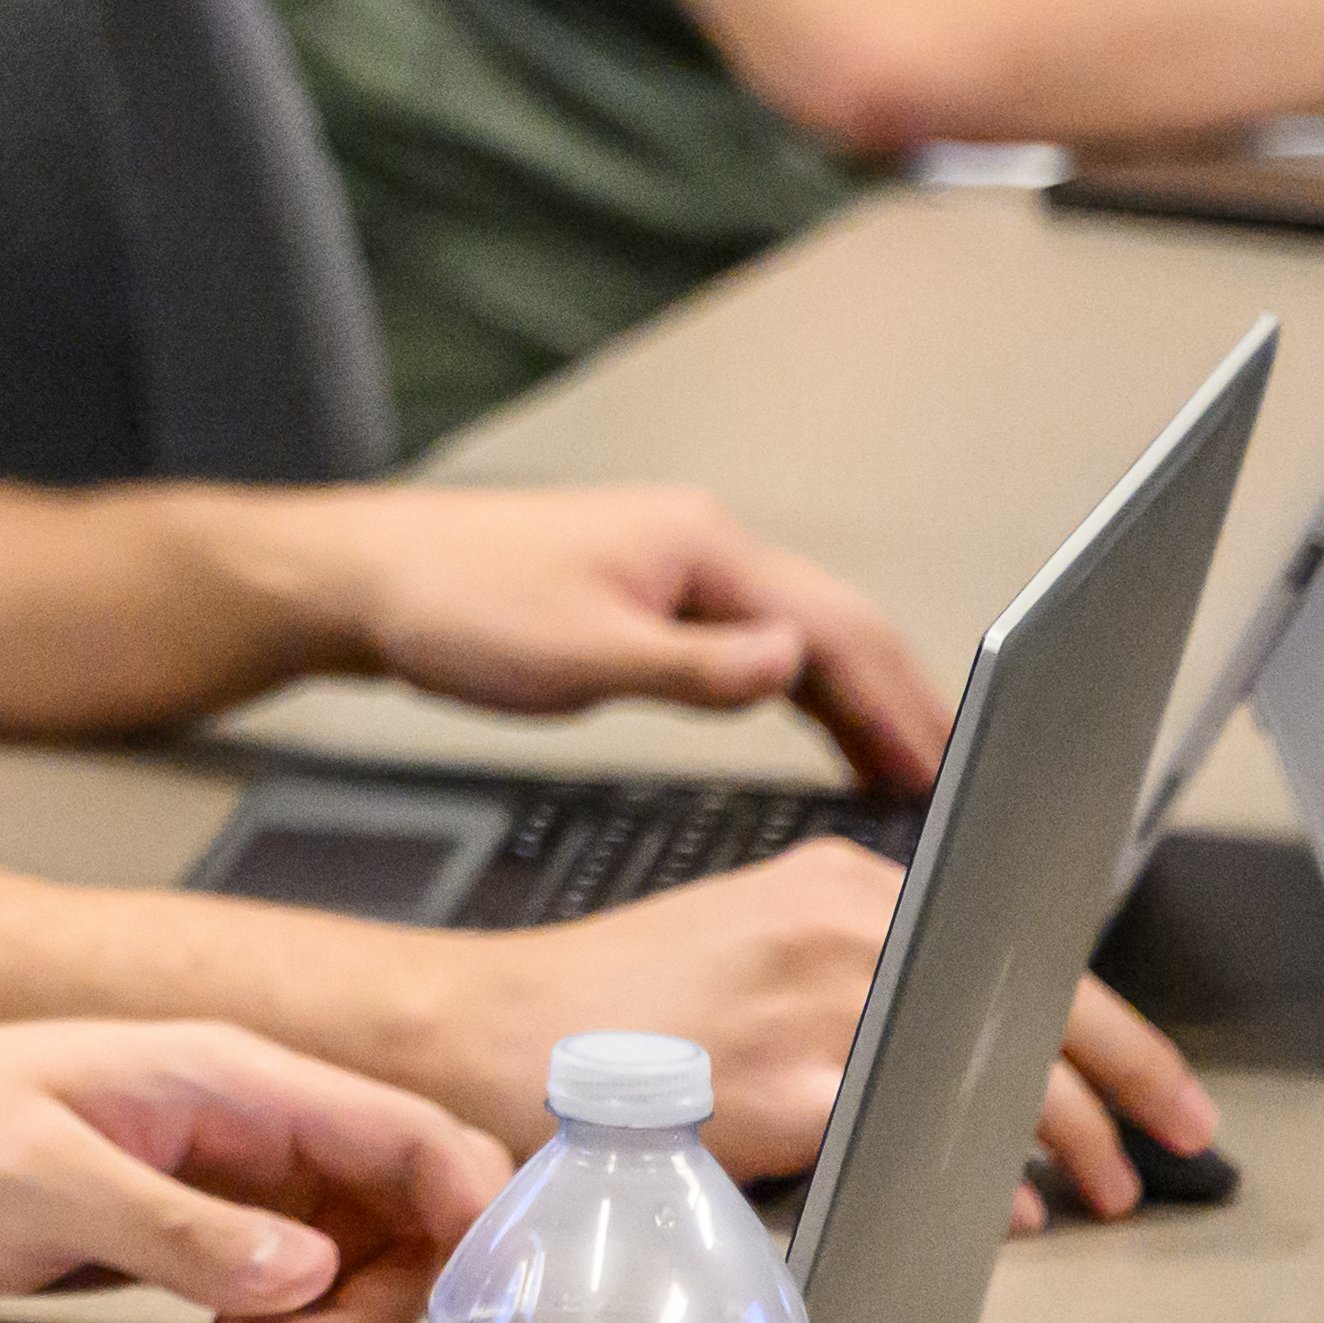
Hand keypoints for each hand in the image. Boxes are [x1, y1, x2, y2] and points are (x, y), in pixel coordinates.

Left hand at [0, 1009, 505, 1322]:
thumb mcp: (39, 1178)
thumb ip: (175, 1224)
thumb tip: (303, 1267)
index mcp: (226, 1077)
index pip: (404, 1128)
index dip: (474, 1207)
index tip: (493, 1298)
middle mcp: (244, 1119)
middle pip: (405, 1198)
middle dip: (407, 1284)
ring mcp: (224, 1172)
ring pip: (360, 1243)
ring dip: (349, 1309)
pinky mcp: (194, 1222)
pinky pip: (294, 1271)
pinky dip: (297, 1317)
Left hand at [294, 482, 946, 793]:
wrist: (365, 578)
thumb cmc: (451, 606)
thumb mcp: (580, 656)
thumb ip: (694, 668)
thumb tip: (792, 666)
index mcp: (701, 546)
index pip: (836, 628)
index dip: (900, 702)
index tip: (949, 765)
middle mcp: (701, 543)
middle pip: (836, 626)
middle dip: (901, 702)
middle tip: (958, 779)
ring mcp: (676, 564)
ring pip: (800, 634)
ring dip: (857, 699)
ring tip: (910, 770)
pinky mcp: (648, 592)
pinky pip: (755, 643)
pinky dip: (800, 689)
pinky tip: (820, 732)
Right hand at [428, 850, 1227, 1229]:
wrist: (473, 1031)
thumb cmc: (597, 1017)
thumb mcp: (744, 957)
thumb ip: (860, 998)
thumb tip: (983, 1087)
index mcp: (838, 887)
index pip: (1020, 947)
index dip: (1117, 1033)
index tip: (1170, 1091)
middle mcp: (840, 926)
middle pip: (1035, 1005)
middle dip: (1127, 1090)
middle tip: (1176, 1146)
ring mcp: (813, 1002)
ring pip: (999, 1073)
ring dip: (1074, 1141)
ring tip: (1101, 1189)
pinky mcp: (782, 1081)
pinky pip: (921, 1135)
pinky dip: (981, 1178)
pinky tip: (1009, 1206)